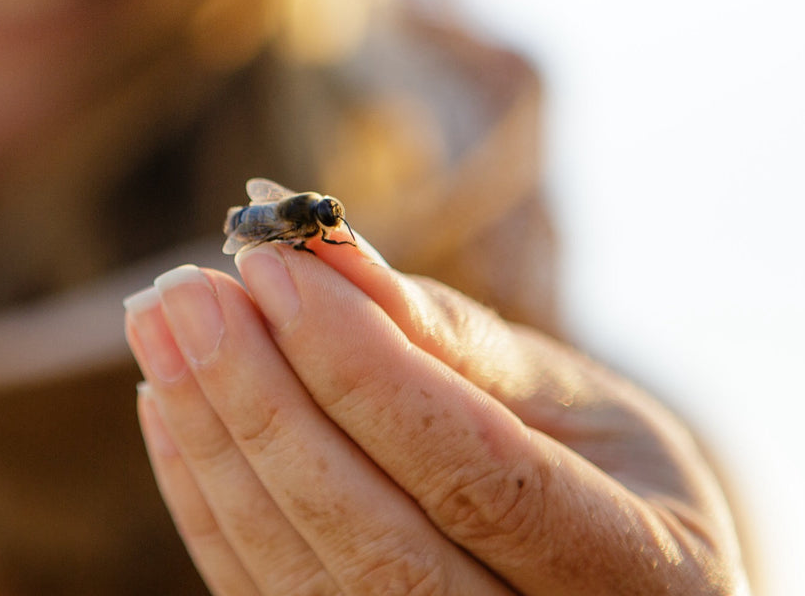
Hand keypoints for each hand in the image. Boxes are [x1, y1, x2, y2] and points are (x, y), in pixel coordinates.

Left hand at [123, 234, 747, 594]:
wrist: (607, 576)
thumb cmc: (603, 466)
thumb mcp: (570, 393)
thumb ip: (447, 335)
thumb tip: (319, 241)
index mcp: (643, 572)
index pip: (480, 473)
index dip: (366, 369)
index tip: (273, 267)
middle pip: (378, 541)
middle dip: (266, 406)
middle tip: (187, 293)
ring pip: (305, 582)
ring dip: (215, 446)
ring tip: (161, 330)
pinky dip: (206, 503)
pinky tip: (171, 404)